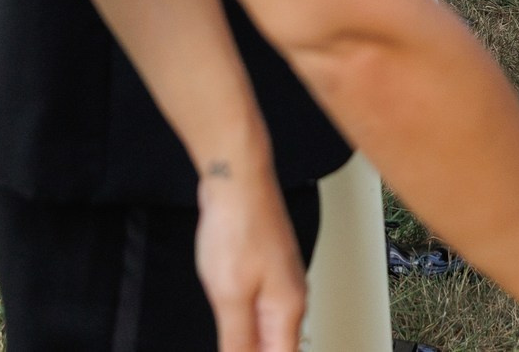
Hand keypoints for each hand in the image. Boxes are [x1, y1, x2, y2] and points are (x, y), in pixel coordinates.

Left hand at [194, 163, 305, 351]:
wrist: (238, 183)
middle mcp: (290, 297)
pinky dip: (243, 325)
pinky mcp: (264, 270)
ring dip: (249, 344)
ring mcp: (279, 282)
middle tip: (229, 349)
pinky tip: (230, 327)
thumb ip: (238, 340)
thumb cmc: (239, 229)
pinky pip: (258, 310)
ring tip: (231, 346)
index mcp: (287, 309)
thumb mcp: (231, 296)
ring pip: (269, 329)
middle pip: (278, 347)